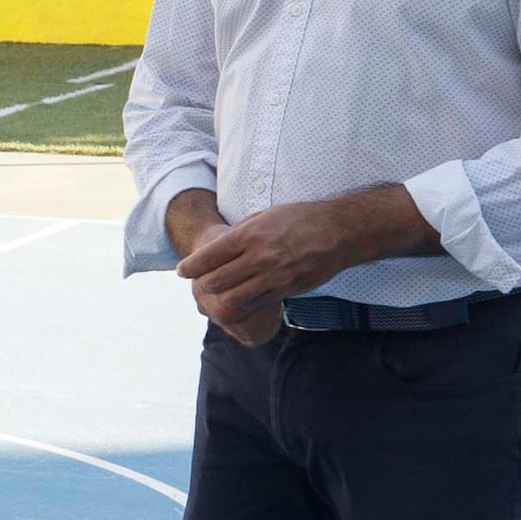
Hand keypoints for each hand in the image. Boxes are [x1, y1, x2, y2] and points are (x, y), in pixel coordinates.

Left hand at [177, 184, 434, 335]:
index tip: (182, 271)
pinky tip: (241, 300)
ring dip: (222, 298)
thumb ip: (242, 233)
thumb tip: (219, 248)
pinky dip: (245, 304)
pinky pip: (258, 303)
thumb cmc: (300, 219)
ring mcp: (274, 275)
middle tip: (199, 285)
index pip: (209, 256)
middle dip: (203, 285)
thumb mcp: (266, 216)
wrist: (338, 231)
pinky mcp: (287, 288)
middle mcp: (259, 256)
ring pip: (235, 298)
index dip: (191, 267)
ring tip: (218, 295)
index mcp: (250, 234)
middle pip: (217, 281)